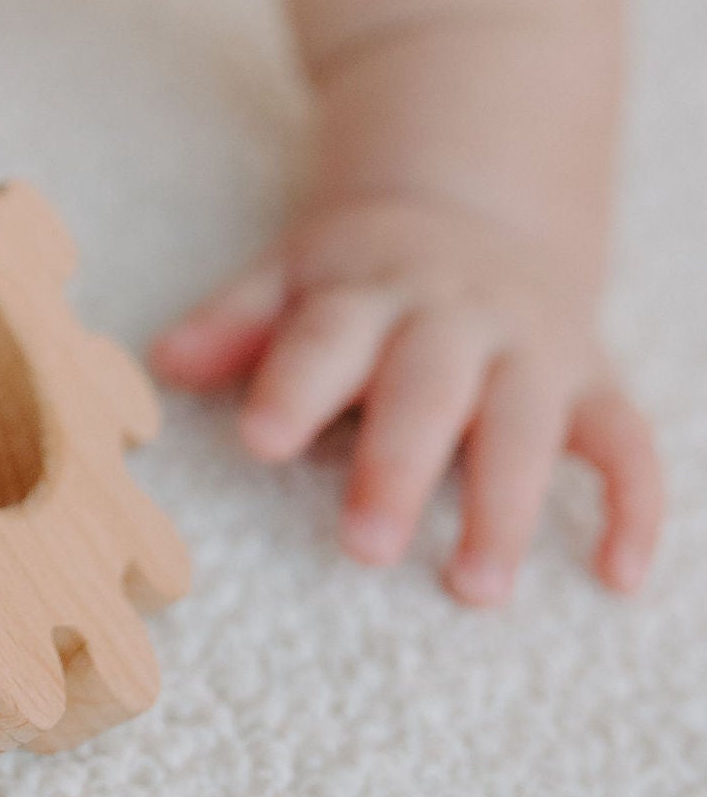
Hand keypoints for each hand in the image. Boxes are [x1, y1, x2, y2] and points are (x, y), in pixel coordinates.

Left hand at [151, 195, 660, 603]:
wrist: (477, 208)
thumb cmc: (362, 274)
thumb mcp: (292, 275)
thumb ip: (235, 322)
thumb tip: (163, 362)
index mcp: (367, 292)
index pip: (326, 337)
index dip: (294, 386)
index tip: (259, 441)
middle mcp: (455, 319)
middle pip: (427, 389)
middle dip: (398, 467)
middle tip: (363, 549)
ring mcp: (532, 350)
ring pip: (528, 425)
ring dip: (505, 506)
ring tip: (473, 587)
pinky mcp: (594, 383)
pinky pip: (628, 444)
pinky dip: (634, 509)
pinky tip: (617, 579)